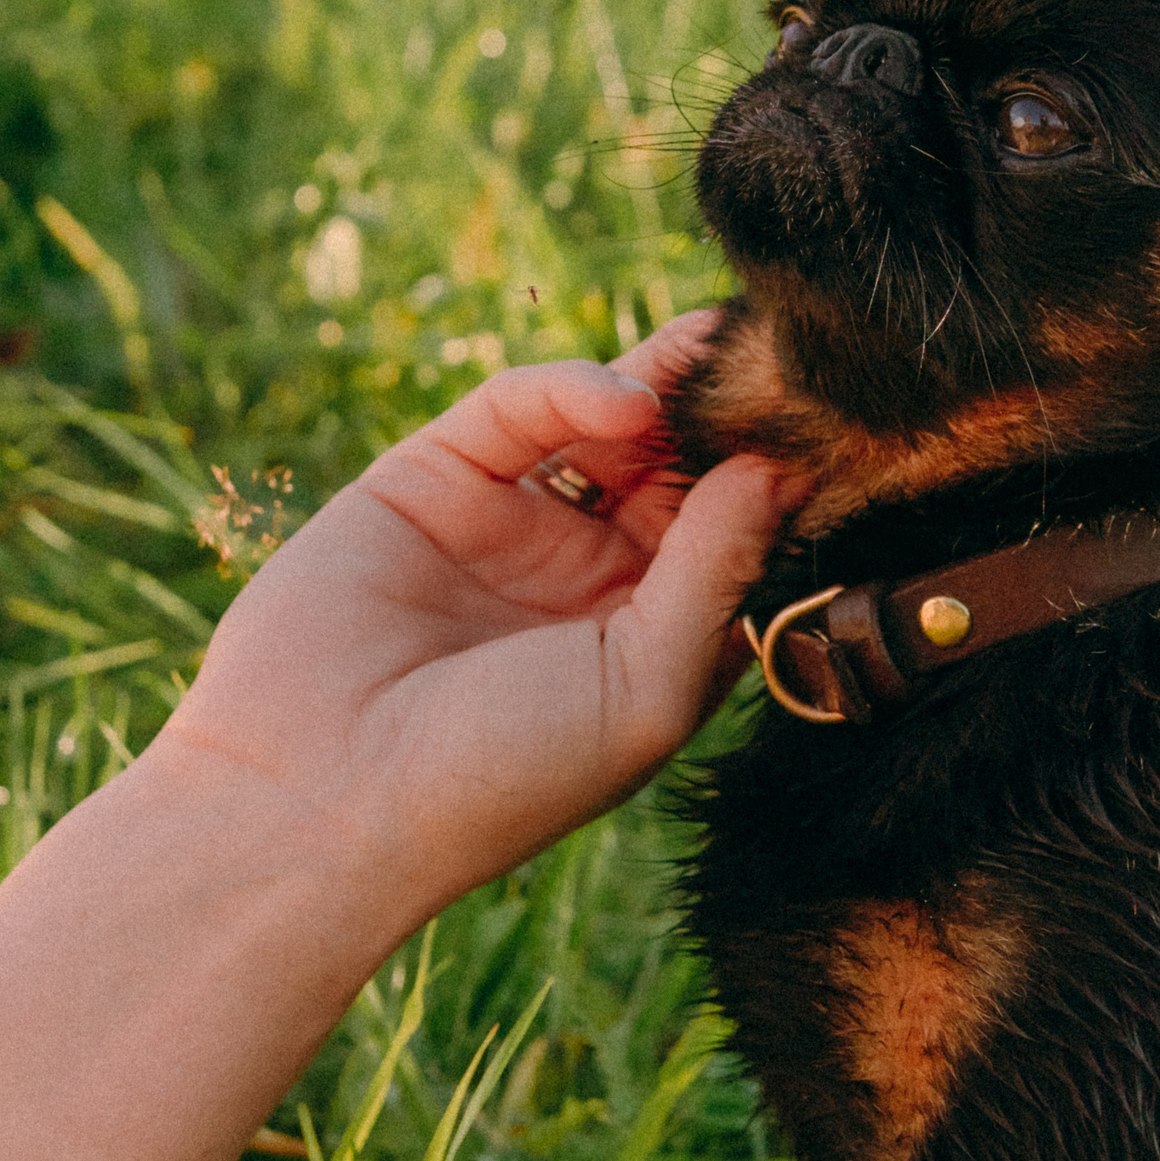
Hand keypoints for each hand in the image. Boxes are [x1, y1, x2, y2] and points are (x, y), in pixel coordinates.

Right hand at [162, 309, 793, 933]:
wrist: (315, 804)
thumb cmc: (496, 781)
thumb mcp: (645, 689)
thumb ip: (716, 572)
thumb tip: (782, 467)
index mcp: (652, 639)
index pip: (738, 536)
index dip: (783, 483)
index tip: (844, 428)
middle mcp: (589, 577)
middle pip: (682, 465)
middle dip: (731, 414)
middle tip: (786, 356)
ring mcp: (513, 523)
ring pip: (608, 424)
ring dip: (666, 386)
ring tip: (713, 358)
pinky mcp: (433, 478)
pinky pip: (518, 409)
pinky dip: (574, 389)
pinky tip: (624, 400)